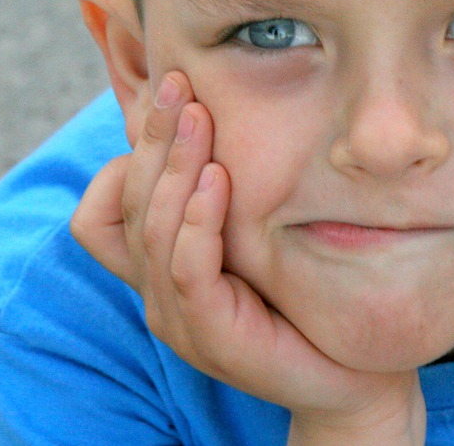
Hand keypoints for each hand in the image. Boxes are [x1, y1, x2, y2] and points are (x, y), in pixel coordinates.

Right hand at [71, 72, 425, 444]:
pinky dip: (197, 220)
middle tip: (179, 82)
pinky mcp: (213, 336)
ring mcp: (179, 316)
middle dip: (153, 135)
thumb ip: (229, 181)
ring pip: (151, 229)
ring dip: (173, 166)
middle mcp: (157, 290)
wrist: (352, 371)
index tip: (169, 91)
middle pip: (126, 202)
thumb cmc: (306, 291)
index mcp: (161, 264)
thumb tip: (221, 105)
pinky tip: (219, 178)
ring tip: (198, 116)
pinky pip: (186, 270)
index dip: (125, 151)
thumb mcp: (258, 228)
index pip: (101, 209)